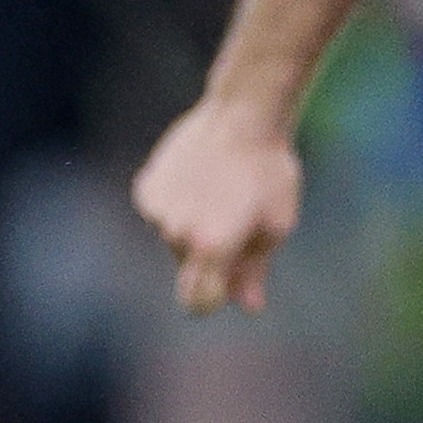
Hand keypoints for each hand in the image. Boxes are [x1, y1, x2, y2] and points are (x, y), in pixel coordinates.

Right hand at [131, 98, 305, 314]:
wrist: (243, 116)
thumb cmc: (269, 171)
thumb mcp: (276, 224)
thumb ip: (256, 269)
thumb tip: (249, 307)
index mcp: (212, 246)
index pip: (198, 300)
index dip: (212, 300)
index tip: (225, 289)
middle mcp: (176, 233)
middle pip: (191, 265)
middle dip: (213, 252)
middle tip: (240, 215)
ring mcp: (157, 210)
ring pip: (175, 237)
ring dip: (196, 225)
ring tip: (222, 190)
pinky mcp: (146, 188)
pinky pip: (163, 211)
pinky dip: (179, 203)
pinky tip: (201, 178)